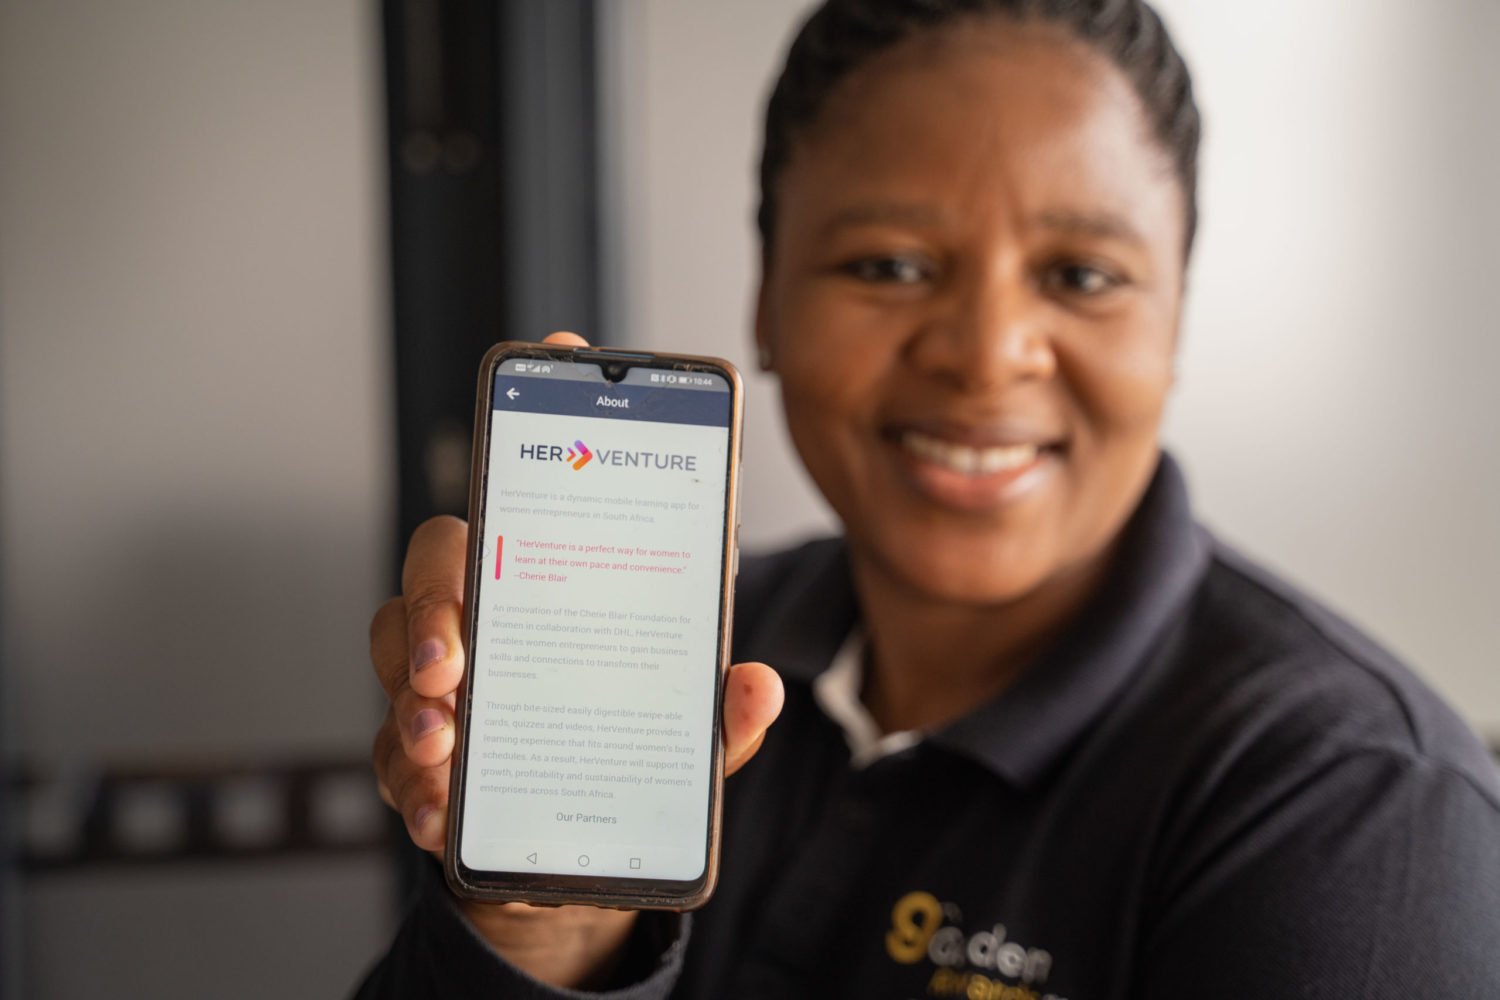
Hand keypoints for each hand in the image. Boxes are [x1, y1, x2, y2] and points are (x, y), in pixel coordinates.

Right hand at [368, 331, 783, 987]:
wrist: (575, 858)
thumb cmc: (621, 758)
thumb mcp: (685, 736)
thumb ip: (718, 714)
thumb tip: (755, 685)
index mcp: (562, 584)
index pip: (543, 483)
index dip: (550, 409)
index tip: (564, 349)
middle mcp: (495, 613)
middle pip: (444, 557)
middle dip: (437, 597)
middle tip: (454, 657)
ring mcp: (447, 678)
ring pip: (396, 648)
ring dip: (412, 695)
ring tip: (446, 743)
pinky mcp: (420, 751)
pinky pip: (392, 748)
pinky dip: (413, 781)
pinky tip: (440, 808)